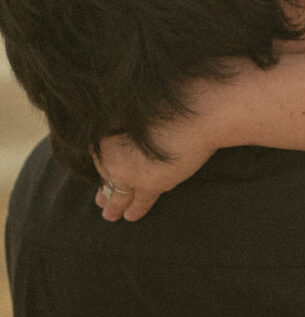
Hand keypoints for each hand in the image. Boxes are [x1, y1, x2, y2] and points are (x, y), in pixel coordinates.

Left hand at [92, 74, 250, 221]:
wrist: (197, 110)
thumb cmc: (172, 99)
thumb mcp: (137, 104)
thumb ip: (122, 118)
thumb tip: (112, 124)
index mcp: (105, 132)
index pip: (96, 155)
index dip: (99, 164)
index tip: (99, 172)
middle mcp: (110, 155)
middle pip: (104, 176)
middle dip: (103, 188)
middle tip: (100, 199)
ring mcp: (128, 172)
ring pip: (117, 194)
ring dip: (113, 205)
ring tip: (109, 215)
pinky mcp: (149, 184)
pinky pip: (139, 201)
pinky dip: (135, 209)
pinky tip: (130, 216)